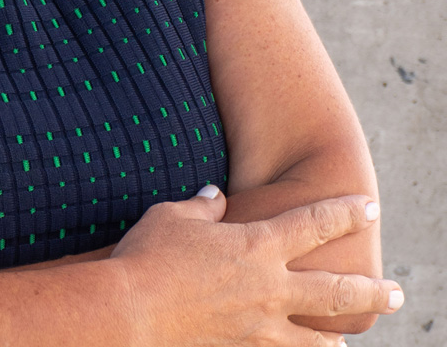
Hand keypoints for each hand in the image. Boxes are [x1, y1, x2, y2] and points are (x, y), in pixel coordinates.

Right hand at [110, 186, 402, 346]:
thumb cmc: (148, 255)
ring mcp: (259, 328)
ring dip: (336, 338)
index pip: (313, 224)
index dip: (344, 213)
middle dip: (370, 289)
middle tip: (397, 292)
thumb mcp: (173, 216)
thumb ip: (202, 206)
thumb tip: (215, 196)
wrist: (131, 310)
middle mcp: (269, 289)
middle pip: (335, 290)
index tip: (368, 206)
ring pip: (316, 339)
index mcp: (256, 246)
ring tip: (349, 340)